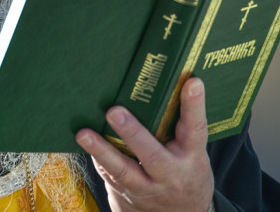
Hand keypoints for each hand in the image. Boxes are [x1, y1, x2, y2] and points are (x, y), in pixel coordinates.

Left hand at [75, 78, 213, 210]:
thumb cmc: (186, 172)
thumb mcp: (192, 153)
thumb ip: (179, 129)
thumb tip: (158, 88)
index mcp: (192, 157)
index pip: (195, 129)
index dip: (194, 106)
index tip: (192, 82)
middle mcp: (171, 174)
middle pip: (152, 154)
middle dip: (132, 133)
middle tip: (114, 111)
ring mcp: (149, 189)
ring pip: (123, 171)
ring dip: (101, 151)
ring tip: (83, 133)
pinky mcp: (128, 196)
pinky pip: (110, 176)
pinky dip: (97, 158)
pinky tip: (84, 142)